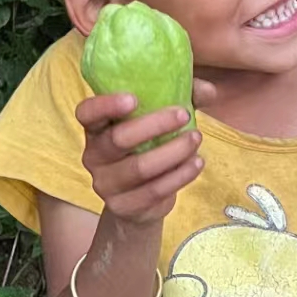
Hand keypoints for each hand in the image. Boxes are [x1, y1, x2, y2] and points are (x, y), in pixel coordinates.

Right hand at [76, 93, 202, 228]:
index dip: (106, 105)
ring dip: (173, 151)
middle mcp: (94, 155)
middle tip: (184, 115)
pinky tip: (197, 163)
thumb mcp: (162, 118)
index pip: (87, 113)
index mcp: (97, 127)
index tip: (134, 99)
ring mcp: (105, 183)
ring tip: (196, 139)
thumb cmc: (150, 146)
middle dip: (154, 125)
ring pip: (139, 167)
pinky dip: (180, 175)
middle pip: (118, 138)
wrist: (140, 201)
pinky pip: (154, 190)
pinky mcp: (122, 206)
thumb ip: (183, 99)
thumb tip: (209, 91)